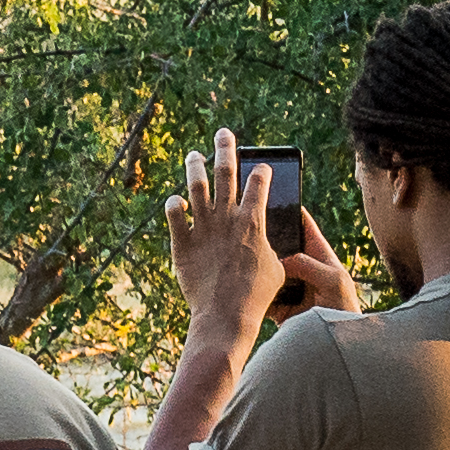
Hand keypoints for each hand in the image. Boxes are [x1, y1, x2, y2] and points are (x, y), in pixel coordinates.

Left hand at [167, 128, 353, 341]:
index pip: (259, 184)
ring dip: (195, 166)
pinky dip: (174, 204)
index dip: (261, 172)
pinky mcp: (181, 243)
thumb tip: (270, 246)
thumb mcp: (275, 268)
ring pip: (196, 186)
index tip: (261, 167)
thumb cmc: (256, 296)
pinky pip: (174, 214)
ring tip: (194, 155)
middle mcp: (226, 218)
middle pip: (225, 172)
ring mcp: (202, 228)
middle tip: (223, 133)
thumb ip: (270, 248)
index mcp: (253, 222)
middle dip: (226, 148)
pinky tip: (176, 201)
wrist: (225, 316)